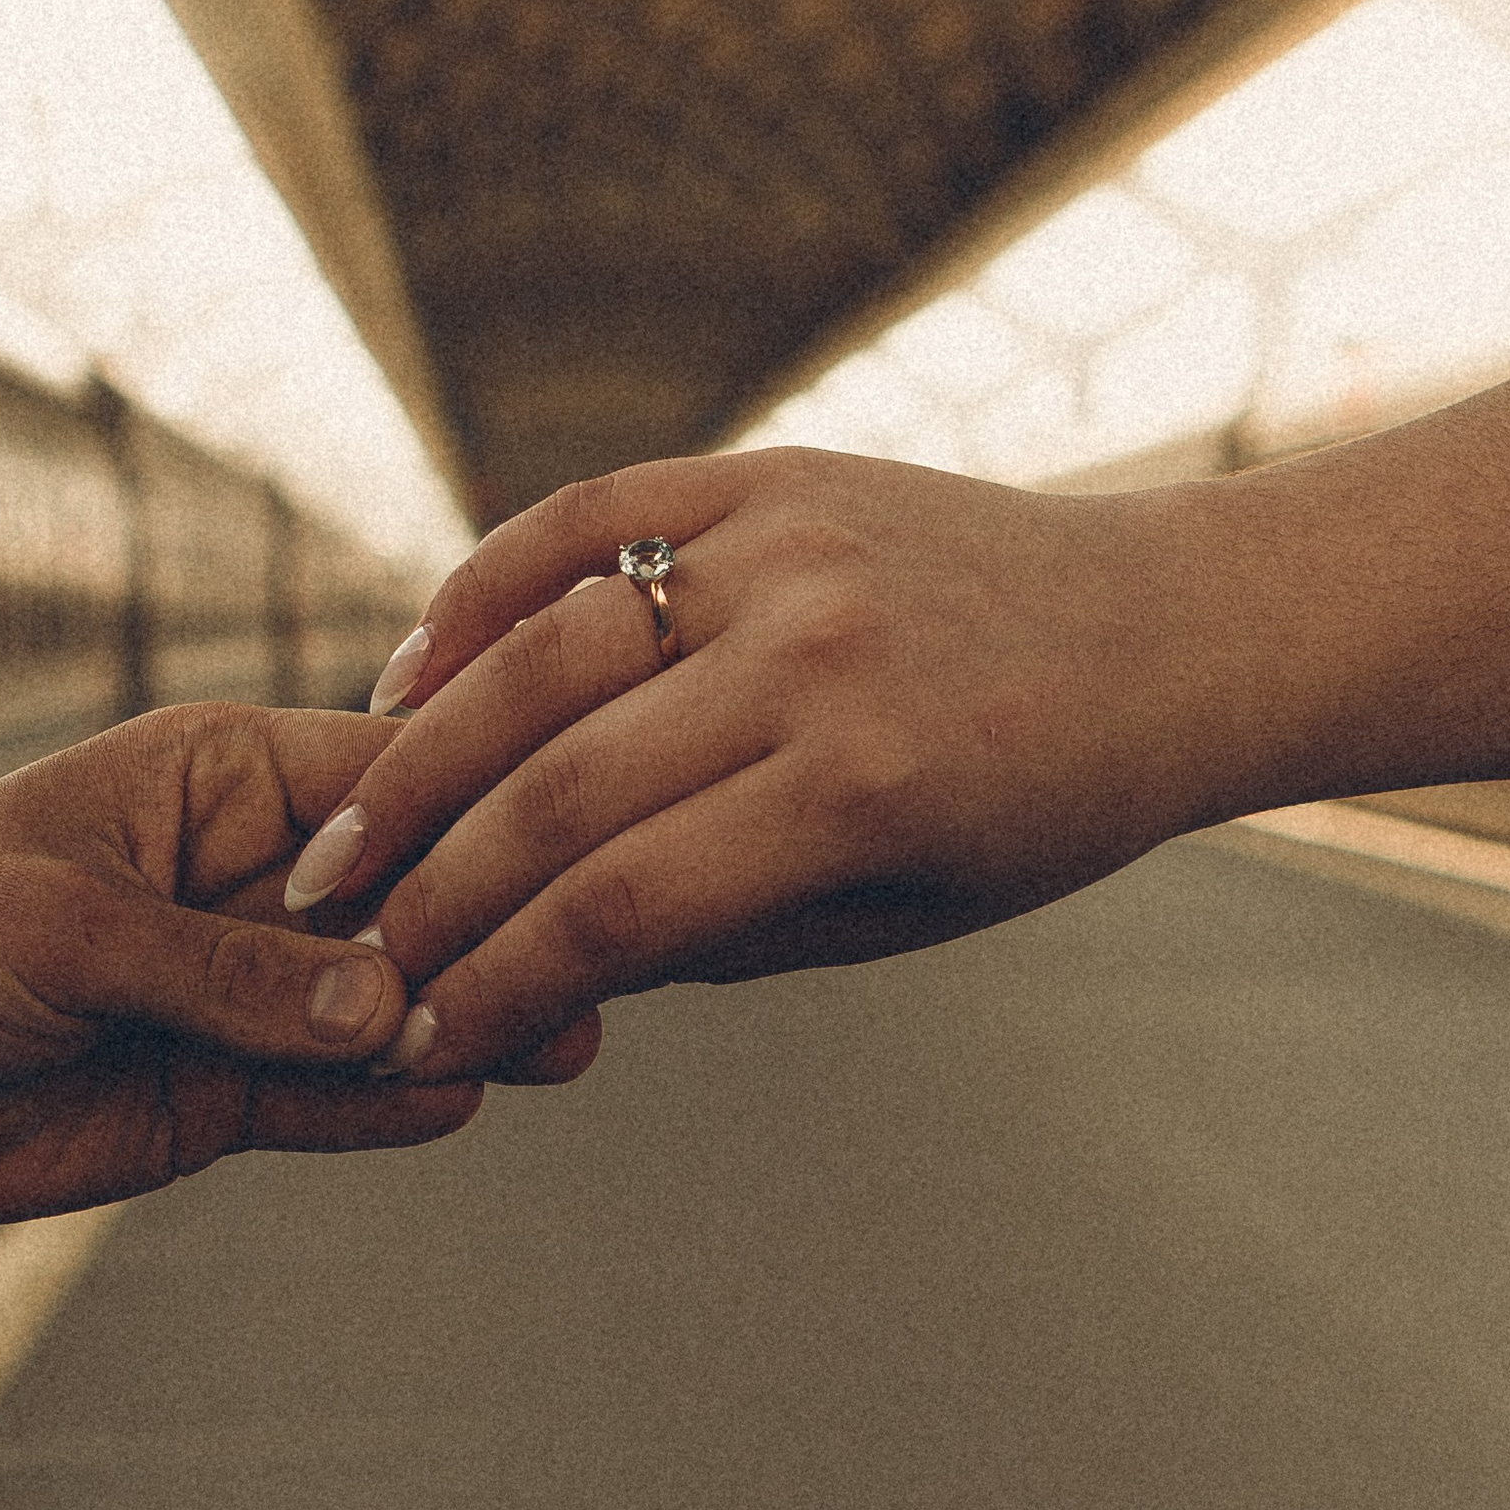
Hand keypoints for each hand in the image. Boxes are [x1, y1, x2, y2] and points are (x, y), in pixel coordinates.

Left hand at [0, 702, 599, 1217]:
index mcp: (221, 777)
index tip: (570, 842)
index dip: (480, 806)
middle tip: (587, 972)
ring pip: (389, 1001)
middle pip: (413, 893)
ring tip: (560, 1043)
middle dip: (492, 927)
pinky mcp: (226, 1088)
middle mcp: (255, 874)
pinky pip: (335, 1093)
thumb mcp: (65, 933)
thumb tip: (384, 1002)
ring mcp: (249, 987)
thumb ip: (228, 973)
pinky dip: (393, 1100)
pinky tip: (465, 1095)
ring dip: (465, 1020)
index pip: (385, 774)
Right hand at [281, 451, 1228, 1078]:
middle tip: (341, 952)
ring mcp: (783, 544)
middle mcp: (811, 653)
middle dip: (429, 891)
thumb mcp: (895, 912)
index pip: (617, 909)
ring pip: (538, 655)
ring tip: (346, 839)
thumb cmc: (1040, 808)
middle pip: (556, 789)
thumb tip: (523, 972)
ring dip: (419, 756)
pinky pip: (580, 523)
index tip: (416, 1040)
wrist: (1169, 629)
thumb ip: (713, 936)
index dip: (495, 986)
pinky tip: (409, 678)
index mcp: (860, 790)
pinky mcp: (768, 470)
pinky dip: (479, 592)